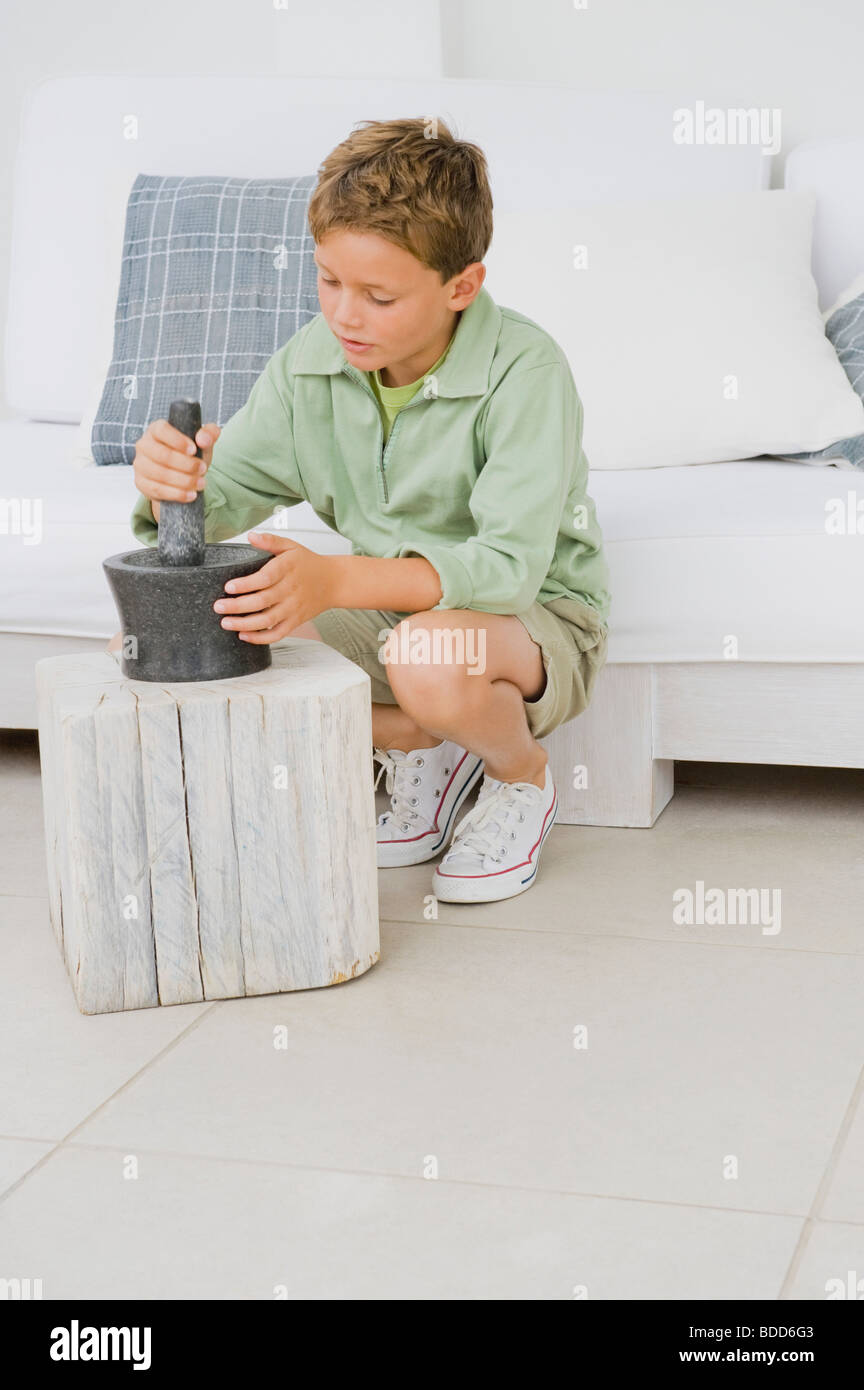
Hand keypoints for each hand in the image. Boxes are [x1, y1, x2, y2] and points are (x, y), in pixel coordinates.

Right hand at [133, 418, 220, 505]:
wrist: (182, 475)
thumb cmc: (191, 453)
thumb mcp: (203, 442)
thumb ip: (209, 433)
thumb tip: (203, 440)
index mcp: (156, 429)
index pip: (162, 430)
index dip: (178, 440)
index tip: (194, 450)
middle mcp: (144, 445)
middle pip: (162, 455)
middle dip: (185, 464)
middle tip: (203, 469)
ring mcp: (140, 465)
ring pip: (160, 474)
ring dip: (183, 481)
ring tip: (201, 483)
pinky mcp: (141, 483)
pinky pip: (157, 490)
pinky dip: (177, 494)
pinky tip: (191, 494)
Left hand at [212, 532, 335, 642]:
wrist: (333, 582)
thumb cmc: (308, 563)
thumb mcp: (291, 546)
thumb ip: (270, 542)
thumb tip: (251, 536)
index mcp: (288, 569)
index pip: (265, 578)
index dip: (246, 584)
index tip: (228, 587)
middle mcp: (290, 590)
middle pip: (262, 601)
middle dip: (237, 606)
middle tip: (218, 607)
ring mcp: (293, 608)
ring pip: (267, 620)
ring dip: (244, 624)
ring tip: (226, 623)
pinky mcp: (295, 621)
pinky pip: (277, 634)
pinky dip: (261, 638)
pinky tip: (244, 635)